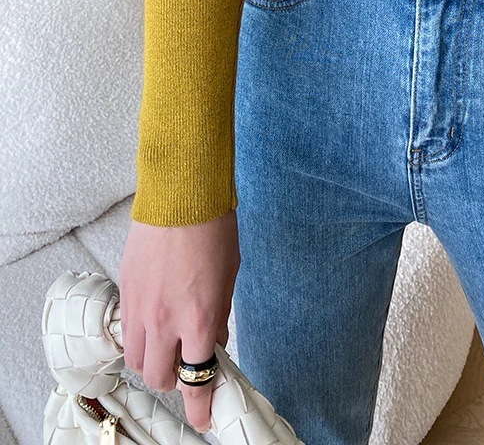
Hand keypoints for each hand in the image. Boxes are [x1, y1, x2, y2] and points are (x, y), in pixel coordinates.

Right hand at [119, 210, 240, 433]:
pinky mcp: (125, 292)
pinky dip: (140, 336)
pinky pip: (128, 331)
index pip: (197, 378)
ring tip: (169, 345)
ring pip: (137, 360)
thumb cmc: (212, 229)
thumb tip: (213, 342)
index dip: (200, 406)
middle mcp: (165, 320)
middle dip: (174, 381)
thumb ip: (219, 315)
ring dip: (154, 362)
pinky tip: (155, 320)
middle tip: (187, 367)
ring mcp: (140, 308)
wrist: (180, 195)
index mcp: (198, 318)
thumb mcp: (228, 277)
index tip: (205, 418)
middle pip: (160, 377)